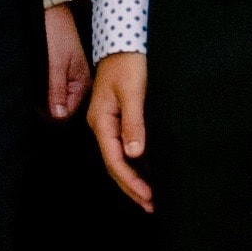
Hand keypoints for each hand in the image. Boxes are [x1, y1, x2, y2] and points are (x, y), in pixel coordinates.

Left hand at [41, 5, 87, 120]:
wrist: (51, 11)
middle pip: (62, 107)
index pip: (67, 113)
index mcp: (83, 84)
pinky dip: (44, 86)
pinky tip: (37, 80)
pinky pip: (53, 87)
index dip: (50, 113)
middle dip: (46, 104)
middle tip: (31, 95)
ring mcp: (71, 77)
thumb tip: (58, 117)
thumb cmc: (55, 34)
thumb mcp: (55, 65)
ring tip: (34, 84)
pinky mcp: (62, 71)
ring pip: (56, 97)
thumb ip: (57, 92)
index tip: (34, 106)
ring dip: (43, 95)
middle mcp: (79, 83)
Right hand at [86, 54, 152, 210]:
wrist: (122, 44)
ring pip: (117, 159)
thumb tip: (134, 154)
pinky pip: (122, 149)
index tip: (147, 196)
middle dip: (131, 187)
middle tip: (150, 206)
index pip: (114, 160)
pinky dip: (134, 165)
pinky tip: (145, 174)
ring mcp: (107, 124)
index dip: (131, 181)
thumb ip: (133, 124)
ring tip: (148, 198)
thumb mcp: (132, 93)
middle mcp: (101, 127)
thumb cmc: (127, 65)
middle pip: (114, 165)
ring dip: (132, 179)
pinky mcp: (116, 120)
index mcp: (101, 122)